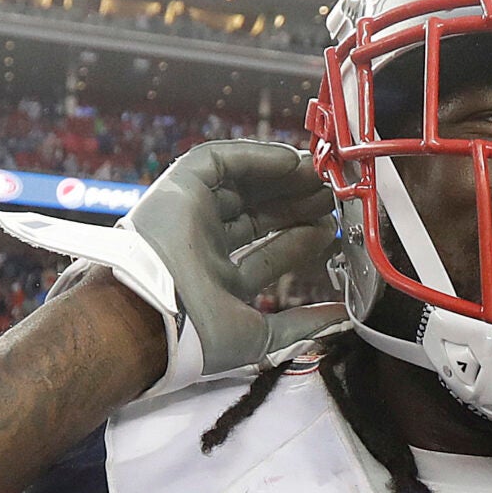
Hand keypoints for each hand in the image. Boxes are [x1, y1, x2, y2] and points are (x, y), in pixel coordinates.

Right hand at [0, 141, 345, 396]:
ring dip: (283, 178)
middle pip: (258, 213)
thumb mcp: (261, 335)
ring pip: (242, 184)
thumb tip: (340, 319)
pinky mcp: (176, 187)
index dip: (300, 236)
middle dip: (297, 204)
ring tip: (320, 177)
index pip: (267, 248)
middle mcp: (202, 244)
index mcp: (217, 278)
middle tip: (332, 198)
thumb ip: (301, 325)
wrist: (152, 321)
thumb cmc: (199, 336)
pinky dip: (254, 156)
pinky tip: (291, 161)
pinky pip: (217, 160)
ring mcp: (189, 215)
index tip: (332, 226)